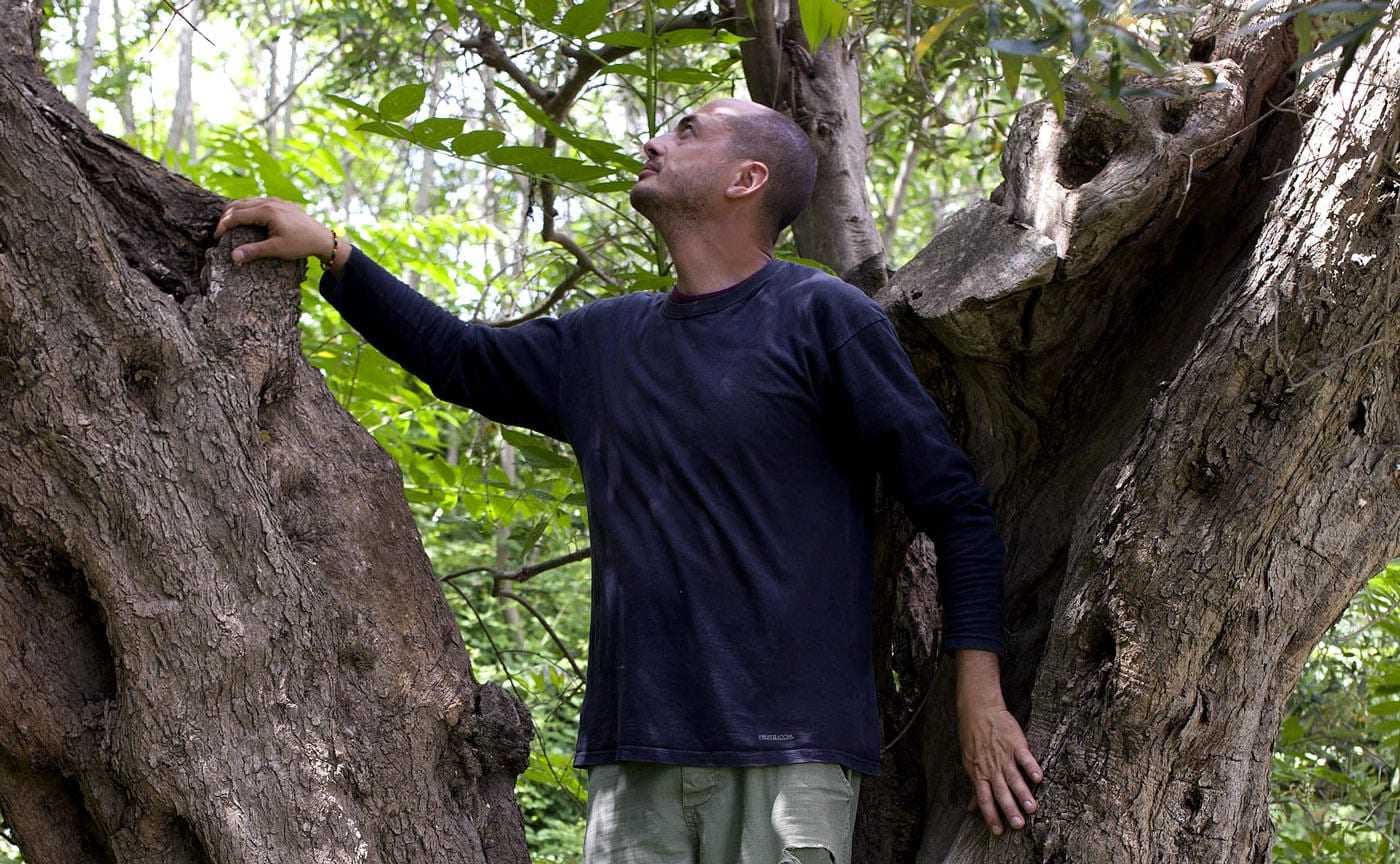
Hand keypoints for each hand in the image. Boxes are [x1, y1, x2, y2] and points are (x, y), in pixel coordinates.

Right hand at [213, 197, 333, 264]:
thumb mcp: (276, 249)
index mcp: (266, 211)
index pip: (236, 215)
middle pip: (238, 205)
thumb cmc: (300, 244)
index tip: (217, 237)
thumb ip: (254, 251)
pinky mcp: (280, 203)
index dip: (224, 225)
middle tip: (219, 230)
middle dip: (226, 216)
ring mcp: (275, 201)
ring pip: (247, 201)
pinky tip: (245, 219)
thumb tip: (233, 257)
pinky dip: (247, 208)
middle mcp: (269, 202)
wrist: (322, 238)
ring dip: (235, 211)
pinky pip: (257, 202)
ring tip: (228, 224)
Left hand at [959, 700, 1041, 835]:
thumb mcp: (970, 763)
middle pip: (1001, 791)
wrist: (979, 710)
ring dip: (1023, 793)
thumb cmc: (973, 739)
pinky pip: (1024, 757)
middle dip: (1010, 809)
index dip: (991, 815)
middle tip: (1019, 824)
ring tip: (1032, 807)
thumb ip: (975, 788)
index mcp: (979, 773)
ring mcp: (1004, 755)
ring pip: (1014, 777)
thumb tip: (971, 809)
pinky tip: (1039, 778)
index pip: (984, 798)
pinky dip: (1031, 767)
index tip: (999, 831)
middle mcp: (991, 767)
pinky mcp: (1016, 743)